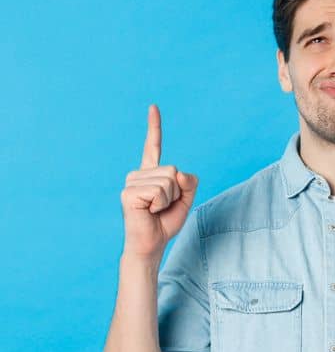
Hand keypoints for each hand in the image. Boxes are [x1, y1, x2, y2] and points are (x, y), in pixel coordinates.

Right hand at [121, 104, 198, 260]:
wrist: (151, 244)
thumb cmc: (165, 222)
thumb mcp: (186, 200)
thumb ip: (189, 183)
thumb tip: (179, 173)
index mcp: (151, 173)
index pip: (153, 146)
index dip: (154, 126)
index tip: (154, 107)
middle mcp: (138, 174)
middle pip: (174, 170)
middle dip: (177, 192)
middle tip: (163, 206)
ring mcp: (131, 182)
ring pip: (168, 181)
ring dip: (169, 200)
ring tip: (155, 210)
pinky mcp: (129, 193)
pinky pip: (160, 191)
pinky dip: (161, 204)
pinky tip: (149, 211)